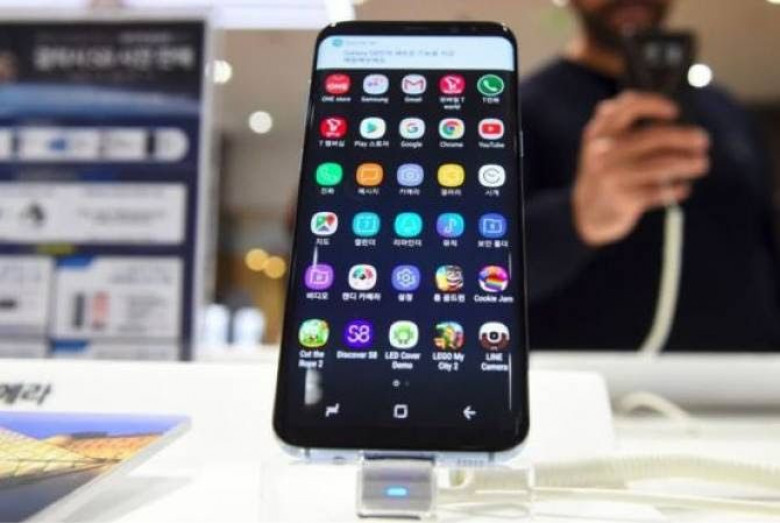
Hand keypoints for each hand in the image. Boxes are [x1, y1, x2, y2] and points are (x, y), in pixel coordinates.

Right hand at [572, 91, 710, 246]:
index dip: (655, 104)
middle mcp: (603, 151)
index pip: (628, 106)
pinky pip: (658, 191)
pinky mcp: (622, 199)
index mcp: (599, 131)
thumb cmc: (609, 171)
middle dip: (684, 138)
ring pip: (661, 165)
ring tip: (702, 163)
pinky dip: (675, 189)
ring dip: (687, 164)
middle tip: (703, 140)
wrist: (587, 212)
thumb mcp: (606, 146)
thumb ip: (626, 127)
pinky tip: (683, 188)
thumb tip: (675, 118)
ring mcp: (612, 176)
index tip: (675, 110)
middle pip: (654, 137)